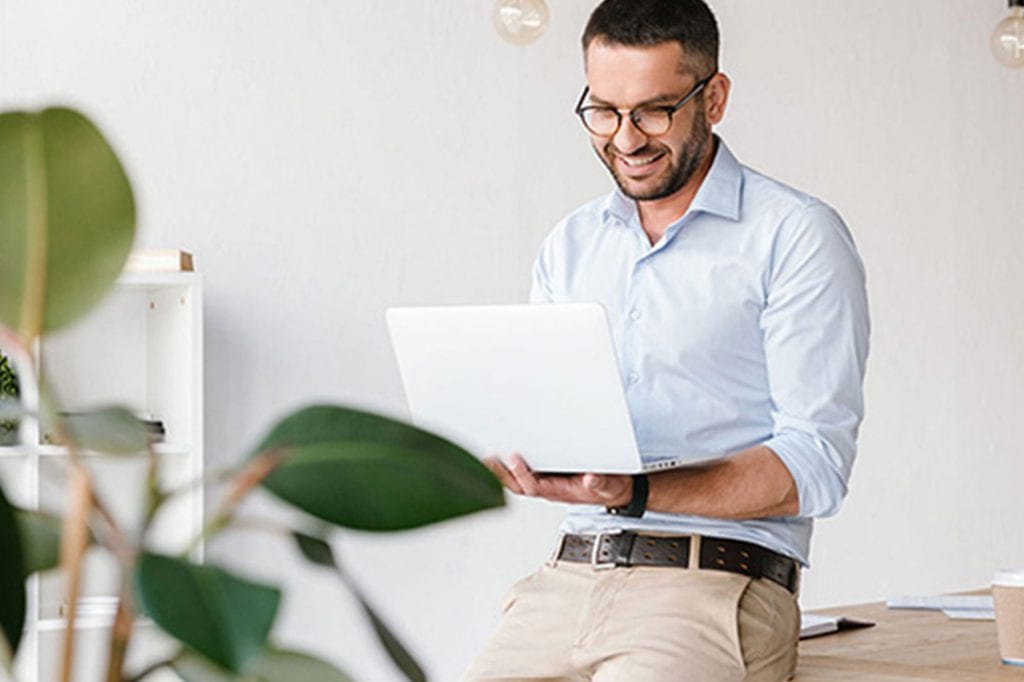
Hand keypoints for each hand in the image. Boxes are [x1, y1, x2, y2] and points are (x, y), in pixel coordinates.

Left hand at [483, 453, 632, 506]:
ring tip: (487, 457)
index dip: (522, 474)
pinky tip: (499, 457)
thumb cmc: (607, 487)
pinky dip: (509, 466)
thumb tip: (590, 479)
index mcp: (559, 491)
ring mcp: (546, 481)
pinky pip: (523, 472)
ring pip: (517, 480)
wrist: (614, 489)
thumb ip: (599, 482)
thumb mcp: (608, 485)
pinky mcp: (546, 473)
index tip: (515, 458)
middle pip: (518, 485)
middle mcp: (548, 487)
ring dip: (501, 471)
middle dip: (502, 474)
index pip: (534, 486)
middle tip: (488, 459)